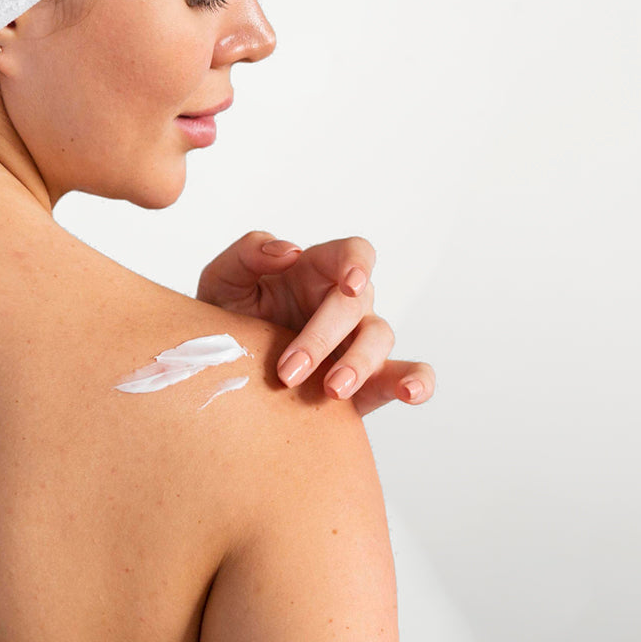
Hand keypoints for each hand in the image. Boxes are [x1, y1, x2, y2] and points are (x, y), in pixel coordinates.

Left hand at [196, 230, 435, 415]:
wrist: (223, 372)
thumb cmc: (228, 317)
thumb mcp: (223, 279)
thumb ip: (248, 253)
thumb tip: (289, 250)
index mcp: (316, 271)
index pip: (353, 253)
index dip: (358, 263)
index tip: (350, 283)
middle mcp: (344, 303)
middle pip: (356, 305)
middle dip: (323, 338)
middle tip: (288, 371)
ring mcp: (358, 341)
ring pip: (381, 339)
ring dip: (359, 364)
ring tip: (331, 390)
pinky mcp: (368, 382)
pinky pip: (406, 375)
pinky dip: (417, 381)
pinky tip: (409, 391)